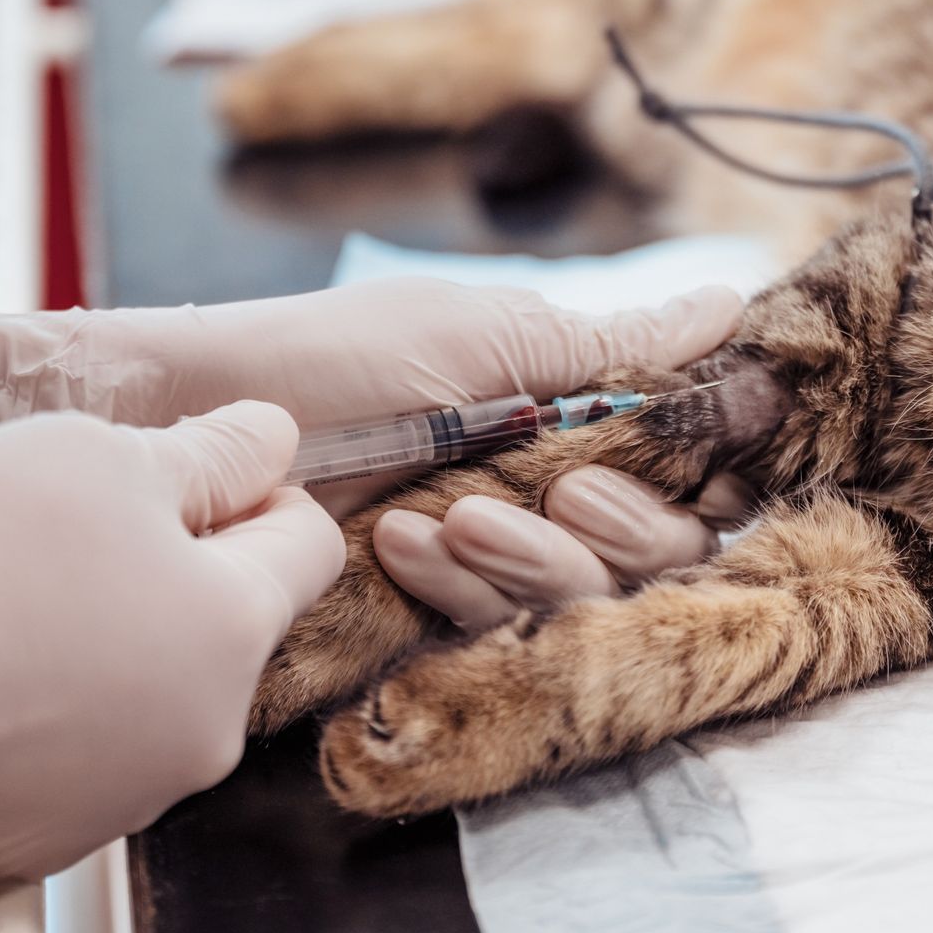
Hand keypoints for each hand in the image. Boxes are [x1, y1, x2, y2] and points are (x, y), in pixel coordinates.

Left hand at [0, 278, 744, 620]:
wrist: (197, 423)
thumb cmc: (333, 356)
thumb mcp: (483, 337)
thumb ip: (615, 346)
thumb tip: (734, 305)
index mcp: (576, 410)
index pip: (689, 474)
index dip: (691, 487)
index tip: (669, 470)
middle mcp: (551, 485)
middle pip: (657, 552)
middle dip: (615, 530)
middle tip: (562, 493)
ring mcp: (497, 550)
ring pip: (584, 597)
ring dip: (526, 558)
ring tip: (447, 516)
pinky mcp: (439, 607)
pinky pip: (497, 627)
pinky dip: (458, 588)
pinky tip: (402, 545)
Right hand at [0, 402, 341, 905]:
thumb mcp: (98, 457)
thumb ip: (208, 456)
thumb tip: (273, 437)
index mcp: (236, 629)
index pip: (306, 546)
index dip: (258, 492)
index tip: (188, 473)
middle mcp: (207, 730)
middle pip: (224, 622)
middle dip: (171, 568)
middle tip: (69, 528)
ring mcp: (128, 796)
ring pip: (147, 688)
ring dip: (106, 640)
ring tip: (8, 600)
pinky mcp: (45, 838)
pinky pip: (74, 753)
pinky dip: (45, 712)